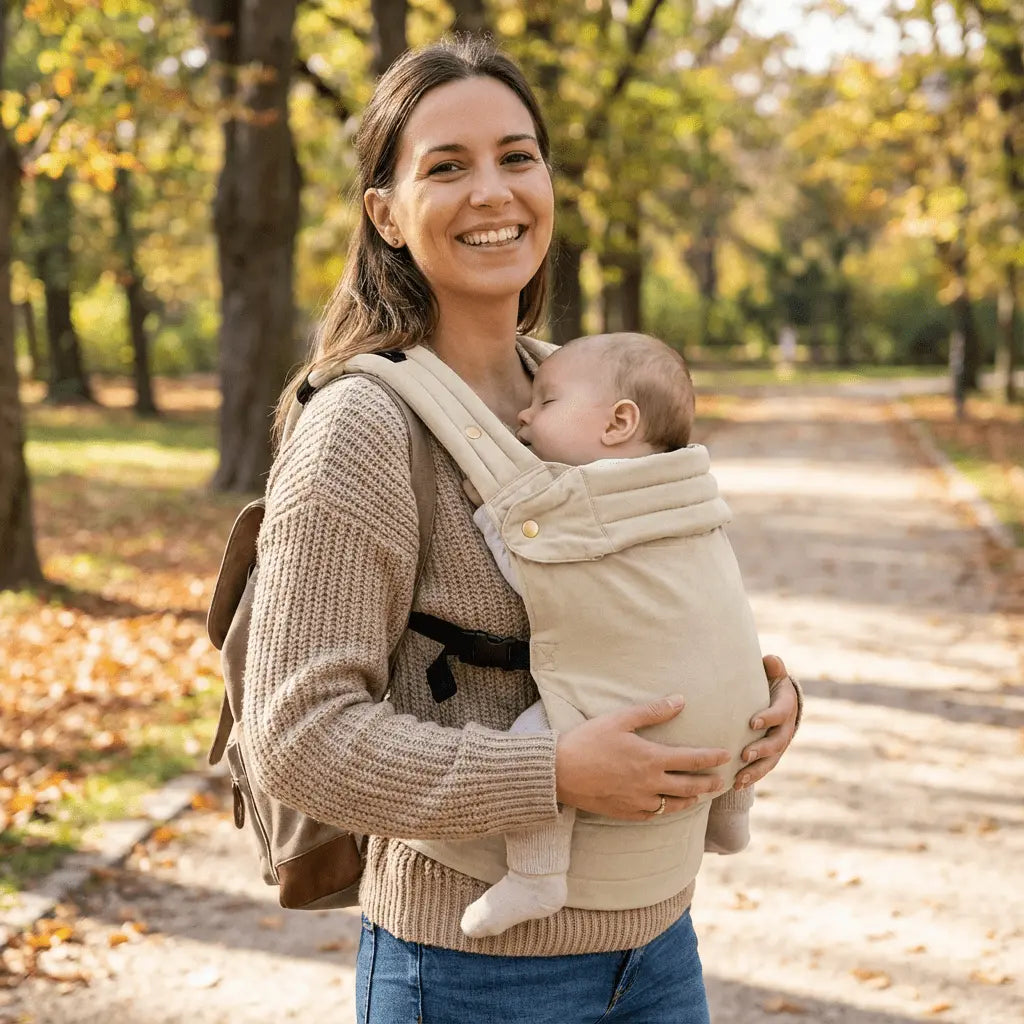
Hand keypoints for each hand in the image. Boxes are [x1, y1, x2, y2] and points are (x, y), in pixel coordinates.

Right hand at [555, 696, 729, 820]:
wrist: (559, 772)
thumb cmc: (588, 741)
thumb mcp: (619, 719)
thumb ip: (653, 711)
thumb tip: (680, 700)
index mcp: (651, 758)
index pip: (692, 759)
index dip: (712, 757)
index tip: (727, 755)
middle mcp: (650, 784)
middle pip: (690, 786)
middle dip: (709, 783)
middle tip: (724, 781)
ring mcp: (638, 802)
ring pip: (674, 805)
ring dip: (691, 799)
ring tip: (700, 795)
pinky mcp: (625, 812)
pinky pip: (654, 815)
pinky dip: (666, 810)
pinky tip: (668, 806)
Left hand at [733, 654, 797, 789]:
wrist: (779, 702)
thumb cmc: (770, 683)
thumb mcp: (774, 673)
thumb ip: (773, 667)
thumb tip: (770, 660)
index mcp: (786, 706)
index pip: (780, 713)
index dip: (768, 718)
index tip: (752, 722)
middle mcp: (786, 728)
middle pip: (777, 742)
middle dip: (762, 749)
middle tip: (745, 754)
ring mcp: (780, 745)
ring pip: (770, 761)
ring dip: (756, 770)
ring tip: (740, 778)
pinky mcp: (771, 756)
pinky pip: (763, 769)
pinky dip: (751, 777)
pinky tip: (736, 784)